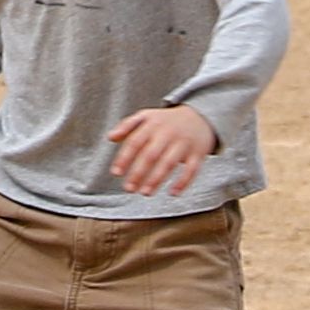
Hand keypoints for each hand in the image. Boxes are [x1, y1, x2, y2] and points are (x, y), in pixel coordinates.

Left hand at [104, 103, 219, 198]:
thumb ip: (127, 125)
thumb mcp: (147, 116)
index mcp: (152, 125)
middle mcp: (168, 133)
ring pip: (169, 163)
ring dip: (157, 179)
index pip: (135, 142)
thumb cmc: (167, 121)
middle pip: (151, 155)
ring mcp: (184, 143)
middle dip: (138, 173)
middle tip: (128, 188)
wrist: (199, 116)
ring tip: (145, 193)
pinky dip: (183, 182)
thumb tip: (110, 137)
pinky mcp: (198, 153)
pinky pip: (192, 170)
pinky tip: (173, 193)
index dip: (124, 158)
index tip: (116, 173)